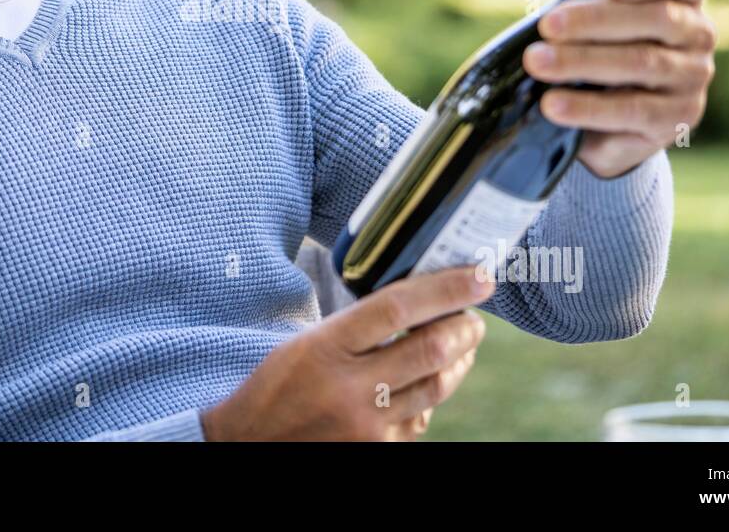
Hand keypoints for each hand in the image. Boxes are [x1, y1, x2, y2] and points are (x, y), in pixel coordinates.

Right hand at [199, 266, 492, 440]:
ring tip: (464, 343)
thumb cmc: (277, 386)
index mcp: (326, 346)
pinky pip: (420, 419)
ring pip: (436, 386)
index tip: (479, 275)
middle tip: (476, 315)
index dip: (446, 288)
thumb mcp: (306, 342)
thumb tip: (417, 301)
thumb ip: (357, 325)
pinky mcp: (376, 453)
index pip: (398, 308)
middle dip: (466, 326)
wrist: (249, 445)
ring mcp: (366, 426)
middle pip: (431, 349)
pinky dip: (432, 395)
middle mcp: (350, 388)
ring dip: (460, 360)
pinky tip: (429, 381)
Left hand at [522, 0, 717, 178]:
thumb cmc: (594, 42)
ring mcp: (693, 78)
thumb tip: (557, 1)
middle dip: (596, 20)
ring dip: (582, 61)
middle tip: (547, 25)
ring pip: (643, 63)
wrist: (600, 111)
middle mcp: (698, 34)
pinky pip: (633, 111)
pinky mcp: (677, 120)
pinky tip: (552, 104)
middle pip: (659, 18)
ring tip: (537, 62)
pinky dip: (588, 107)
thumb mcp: (592, 12)